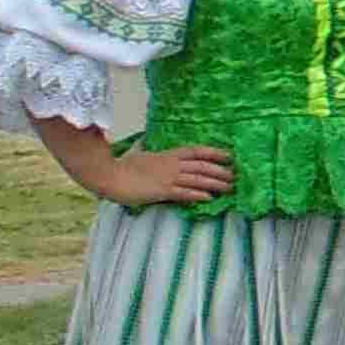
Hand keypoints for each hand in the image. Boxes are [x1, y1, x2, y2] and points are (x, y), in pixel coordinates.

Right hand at [106, 144, 238, 209]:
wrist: (108, 175)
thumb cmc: (121, 167)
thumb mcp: (140, 155)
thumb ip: (150, 154)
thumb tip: (149, 147)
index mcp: (167, 155)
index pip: (196, 151)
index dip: (214, 153)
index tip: (229, 155)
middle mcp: (171, 164)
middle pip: (202, 165)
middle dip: (221, 170)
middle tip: (236, 175)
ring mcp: (167, 177)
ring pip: (197, 178)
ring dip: (215, 183)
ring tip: (230, 187)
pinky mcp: (161, 191)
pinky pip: (184, 192)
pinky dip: (198, 194)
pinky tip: (209, 197)